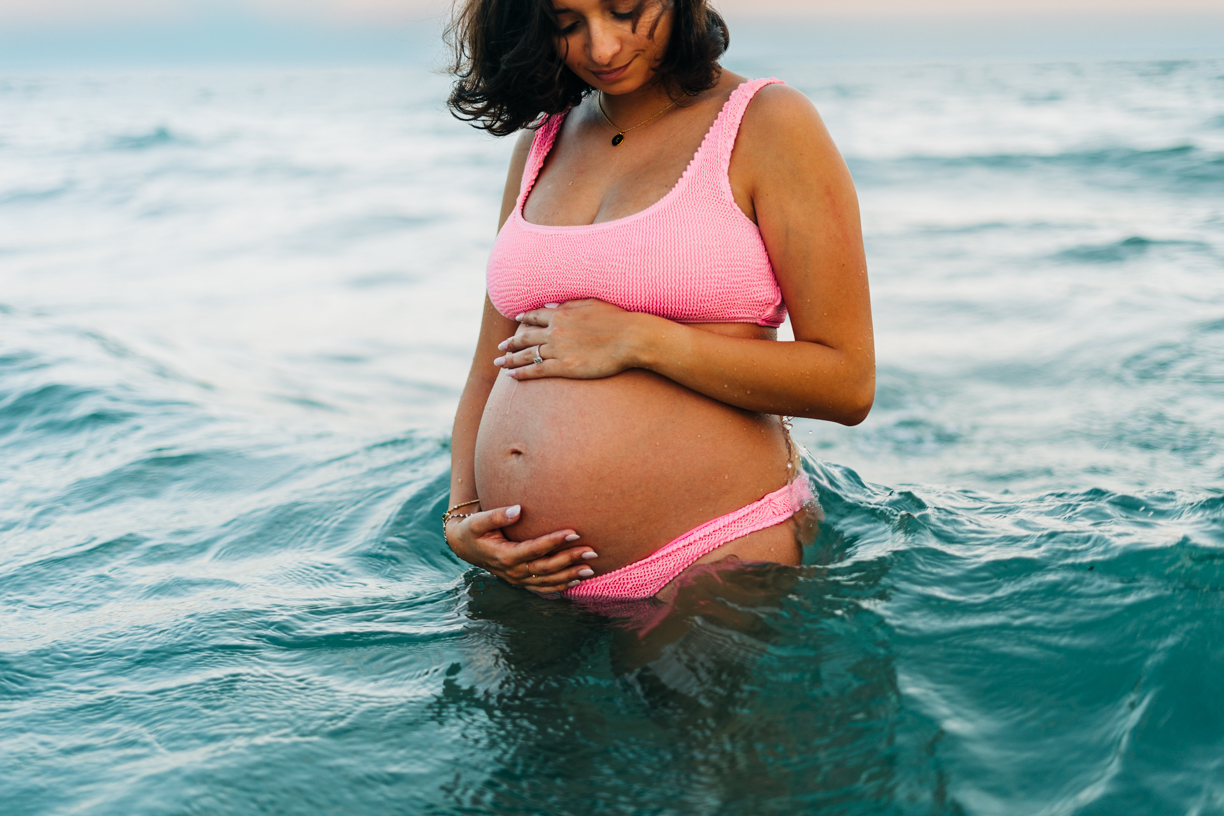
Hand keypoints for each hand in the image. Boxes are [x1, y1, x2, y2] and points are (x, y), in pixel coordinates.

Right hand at [445, 504, 597, 593]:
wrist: (465, 546)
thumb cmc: (473, 529)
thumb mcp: (478, 521)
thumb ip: (496, 515)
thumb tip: (518, 509)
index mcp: (504, 556)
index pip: (534, 549)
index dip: (554, 542)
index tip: (574, 532)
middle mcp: (513, 571)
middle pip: (545, 567)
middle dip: (569, 560)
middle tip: (591, 551)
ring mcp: (518, 579)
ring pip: (547, 581)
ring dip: (569, 575)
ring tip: (591, 569)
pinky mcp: (521, 581)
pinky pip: (543, 587)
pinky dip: (561, 586)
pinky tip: (577, 581)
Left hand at [493, 299, 645, 380]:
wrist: (630, 337)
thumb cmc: (618, 319)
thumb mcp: (592, 303)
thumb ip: (569, 304)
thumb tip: (552, 305)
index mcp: (562, 314)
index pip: (536, 316)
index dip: (524, 319)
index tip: (515, 322)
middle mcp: (555, 331)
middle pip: (526, 337)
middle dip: (511, 343)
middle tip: (500, 347)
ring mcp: (558, 349)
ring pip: (527, 354)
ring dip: (510, 359)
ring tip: (499, 362)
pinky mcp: (565, 366)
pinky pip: (536, 370)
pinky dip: (521, 373)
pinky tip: (511, 376)